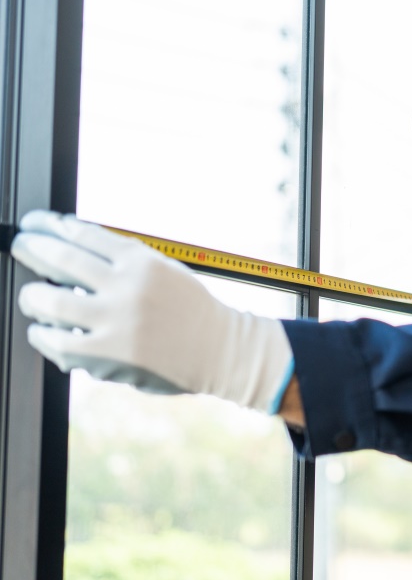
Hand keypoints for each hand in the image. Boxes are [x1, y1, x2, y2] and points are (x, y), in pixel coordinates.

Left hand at [11, 211, 293, 412]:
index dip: (50, 226)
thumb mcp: (164, 271)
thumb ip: (123, 261)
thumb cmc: (191, 311)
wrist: (221, 351)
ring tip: (33, 296)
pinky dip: (43, 334)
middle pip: (60, 259)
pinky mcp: (108, 355)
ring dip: (32, 296)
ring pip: (49, 301)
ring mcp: (116, 321)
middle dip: (31, 249)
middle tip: (21, 246)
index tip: (34, 224)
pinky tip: (44, 331)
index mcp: (143, 261)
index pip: (83, 234)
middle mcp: (129, 287)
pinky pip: (57, 341)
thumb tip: (69, 244)